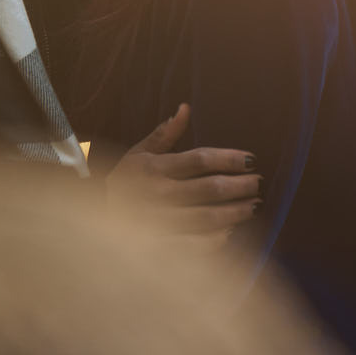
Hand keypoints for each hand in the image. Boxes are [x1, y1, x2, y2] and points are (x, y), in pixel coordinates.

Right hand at [105, 103, 259, 244]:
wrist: (96, 216)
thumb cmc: (125, 181)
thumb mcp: (139, 152)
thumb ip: (165, 134)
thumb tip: (186, 108)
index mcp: (155, 167)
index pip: (200, 159)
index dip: (229, 158)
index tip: (251, 160)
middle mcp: (159, 193)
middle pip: (210, 188)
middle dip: (241, 186)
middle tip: (259, 184)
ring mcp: (160, 221)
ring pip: (208, 217)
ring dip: (236, 212)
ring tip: (254, 207)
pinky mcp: (161, 245)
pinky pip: (196, 244)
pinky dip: (216, 239)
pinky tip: (230, 232)